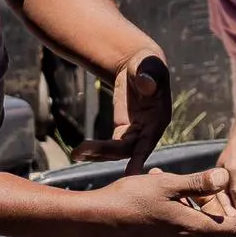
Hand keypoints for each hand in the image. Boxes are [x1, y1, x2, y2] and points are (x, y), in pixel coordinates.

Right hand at [79, 164, 235, 236]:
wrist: (94, 221)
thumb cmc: (130, 199)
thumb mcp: (167, 184)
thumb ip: (198, 183)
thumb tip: (225, 178)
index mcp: (192, 230)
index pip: (234, 228)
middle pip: (213, 225)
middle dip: (215, 202)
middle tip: (211, 180)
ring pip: (193, 225)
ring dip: (191, 202)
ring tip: (174, 179)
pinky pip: (176, 228)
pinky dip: (178, 210)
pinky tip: (160, 188)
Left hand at [81, 52, 171, 169]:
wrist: (139, 66)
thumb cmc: (146, 63)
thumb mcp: (148, 66)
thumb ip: (148, 75)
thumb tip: (146, 83)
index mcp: (159, 118)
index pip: (148, 141)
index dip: (140, 156)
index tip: (130, 173)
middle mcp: (150, 130)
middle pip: (128, 149)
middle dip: (105, 152)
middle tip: (81, 151)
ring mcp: (137, 133)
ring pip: (117, 151)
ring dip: (98, 154)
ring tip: (76, 154)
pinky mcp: (124, 132)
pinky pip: (111, 146)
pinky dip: (96, 150)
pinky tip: (79, 153)